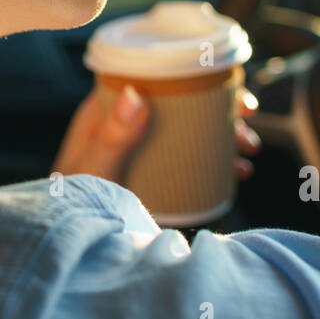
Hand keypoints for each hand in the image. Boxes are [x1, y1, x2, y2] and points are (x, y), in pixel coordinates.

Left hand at [51, 82, 262, 184]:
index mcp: (107, 111)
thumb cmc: (73, 202)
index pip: (154, 77)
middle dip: (218, 108)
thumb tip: (134, 92)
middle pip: (180, 104)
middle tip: (247, 116)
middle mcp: (126, 126)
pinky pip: (191, 161)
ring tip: (247, 153)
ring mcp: (142, 152)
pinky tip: (238, 173)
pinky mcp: (154, 177)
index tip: (226, 81)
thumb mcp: (96, 168)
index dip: (192, 74)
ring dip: (224, 136)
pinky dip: (218, 163)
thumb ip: (113, 135)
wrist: (72, 244)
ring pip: (191, 132)